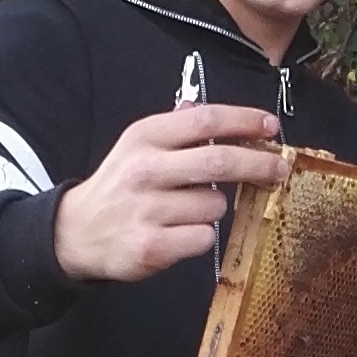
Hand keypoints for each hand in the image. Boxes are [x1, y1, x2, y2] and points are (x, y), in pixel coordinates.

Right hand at [52, 104, 281, 283]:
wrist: (77, 232)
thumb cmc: (120, 186)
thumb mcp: (139, 146)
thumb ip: (177, 128)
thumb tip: (212, 111)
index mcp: (145, 137)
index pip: (206, 120)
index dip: (244, 121)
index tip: (270, 126)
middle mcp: (145, 169)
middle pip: (219, 161)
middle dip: (258, 164)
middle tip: (279, 168)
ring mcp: (147, 209)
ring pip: (215, 205)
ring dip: (215, 208)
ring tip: (189, 211)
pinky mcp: (151, 246)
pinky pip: (203, 237)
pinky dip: (201, 236)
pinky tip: (180, 233)